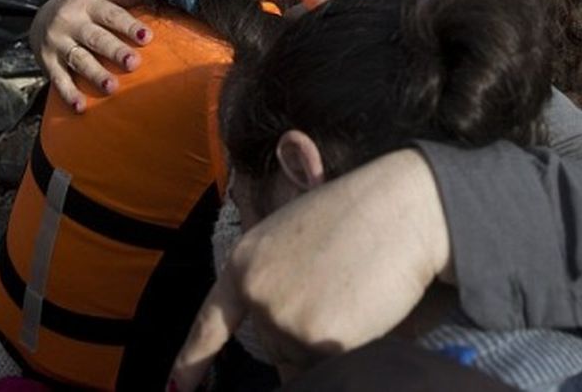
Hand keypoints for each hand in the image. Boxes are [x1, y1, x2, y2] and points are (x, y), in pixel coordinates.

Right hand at [28, 0, 150, 111]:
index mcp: (87, 3)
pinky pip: (58, 79)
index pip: (110, 14)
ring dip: (95, 74)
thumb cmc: (81, 4)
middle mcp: (70, 22)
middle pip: (95, 38)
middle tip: (134, 63)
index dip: (128, 25)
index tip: (147, 37)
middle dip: (114, 51)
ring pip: (79, 60)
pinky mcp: (47, 62)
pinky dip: (68, 93)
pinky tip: (81, 107)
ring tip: (112, 88)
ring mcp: (57, 43)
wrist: (39, 16)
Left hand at [168, 150, 450, 390]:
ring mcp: (285, 318)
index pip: (211, 322)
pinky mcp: (320, 341)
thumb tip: (275, 323)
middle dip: (304, 331)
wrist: (403, 207)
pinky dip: (352, 346)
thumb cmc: (360, 213)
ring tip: (354, 291)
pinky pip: (334, 365)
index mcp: (245, 262)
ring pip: (305, 359)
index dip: (191, 360)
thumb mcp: (296, 233)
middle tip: (339, 288)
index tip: (178, 387)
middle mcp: (256, 293)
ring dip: (328, 340)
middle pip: (275, 345)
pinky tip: (366, 306)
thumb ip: (274, 276)